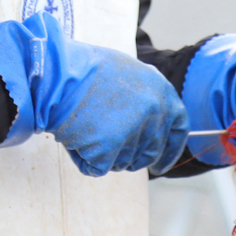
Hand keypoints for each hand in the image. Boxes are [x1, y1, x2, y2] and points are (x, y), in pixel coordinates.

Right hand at [36, 35, 190, 176]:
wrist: (57, 72)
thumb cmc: (85, 69)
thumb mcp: (127, 74)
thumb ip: (144, 98)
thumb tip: (147, 122)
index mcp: (162, 92)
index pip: (178, 129)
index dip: (170, 150)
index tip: (160, 165)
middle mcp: (154, 113)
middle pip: (149, 152)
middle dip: (132, 156)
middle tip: (109, 148)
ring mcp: (134, 133)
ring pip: (123, 162)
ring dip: (104, 154)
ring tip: (84, 126)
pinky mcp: (109, 150)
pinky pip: (97, 167)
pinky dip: (83, 158)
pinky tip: (74, 136)